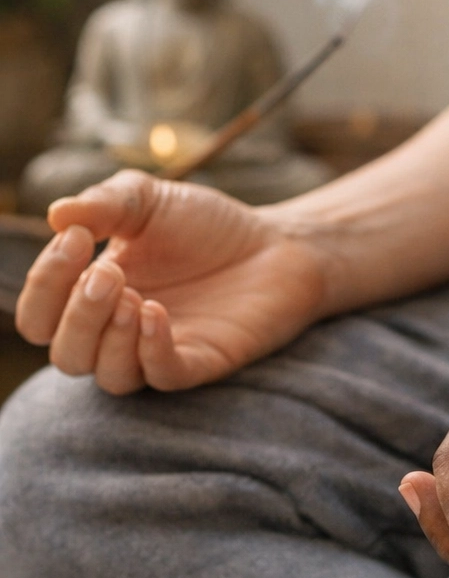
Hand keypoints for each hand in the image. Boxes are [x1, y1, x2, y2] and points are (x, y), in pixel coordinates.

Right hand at [16, 170, 328, 392]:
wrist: (279, 243)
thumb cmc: (208, 226)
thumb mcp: (149, 200)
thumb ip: (104, 203)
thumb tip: (56, 215)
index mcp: (94, 296)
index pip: (40, 315)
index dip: (45, 283)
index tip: (77, 240)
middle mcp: (121, 332)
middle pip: (66, 355)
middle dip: (76, 315)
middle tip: (109, 274)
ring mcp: (162, 350)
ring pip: (108, 375)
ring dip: (109, 338)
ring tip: (134, 297)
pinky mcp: (204, 362)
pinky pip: (162, 377)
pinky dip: (151, 351)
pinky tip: (156, 313)